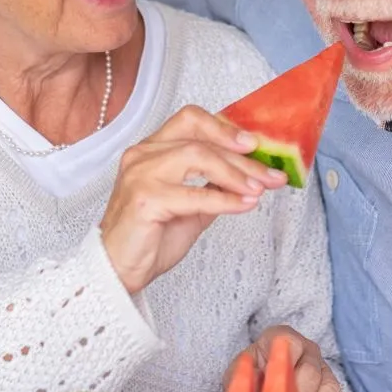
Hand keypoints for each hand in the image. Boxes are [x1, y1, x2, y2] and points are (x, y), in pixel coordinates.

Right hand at [100, 106, 288, 294]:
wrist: (120, 269)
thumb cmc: (150, 237)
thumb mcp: (193, 205)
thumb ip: (214, 184)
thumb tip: (252, 173)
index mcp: (152, 149)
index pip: (192, 121)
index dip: (226, 129)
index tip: (256, 145)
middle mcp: (143, 154)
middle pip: (200, 139)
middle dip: (242, 158)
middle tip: (271, 174)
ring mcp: (140, 174)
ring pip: (197, 157)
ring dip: (235, 174)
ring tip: (259, 189)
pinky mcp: (144, 199)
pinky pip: (194, 194)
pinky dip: (224, 199)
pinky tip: (244, 204)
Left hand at [228, 325, 355, 391]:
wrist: (259, 378)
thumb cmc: (251, 374)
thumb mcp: (239, 372)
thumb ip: (243, 380)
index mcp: (282, 340)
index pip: (290, 346)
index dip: (286, 367)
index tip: (278, 389)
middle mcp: (308, 353)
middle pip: (312, 373)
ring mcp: (323, 372)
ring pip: (329, 389)